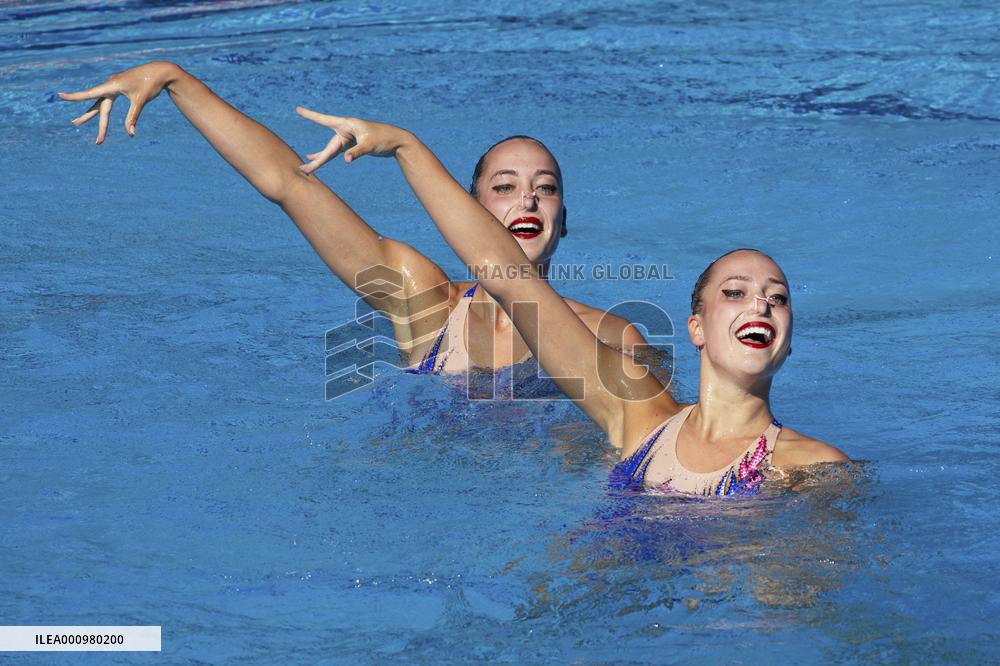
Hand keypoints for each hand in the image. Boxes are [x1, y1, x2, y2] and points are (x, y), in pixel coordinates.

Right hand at [59, 61, 178, 143]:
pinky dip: (104, 109)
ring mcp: (114, 86)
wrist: (160, 71)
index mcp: (112, 85)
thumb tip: (130, 133)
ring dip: (93, 115)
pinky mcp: (119, 87)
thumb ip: (133, 117)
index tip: (60, 96)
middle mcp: (110, 84)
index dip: (75, 96)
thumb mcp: (141, 101)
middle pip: (98, 105)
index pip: (90, 93)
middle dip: (89, 118)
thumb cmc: (150, 84)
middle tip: (76, 125)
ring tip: (77, 122)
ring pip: (101, 103)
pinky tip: (101, 115)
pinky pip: (108, 100)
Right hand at [295, 108, 410, 173]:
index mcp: (347, 125)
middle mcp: (345, 130)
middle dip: (317, 159)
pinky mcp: (352, 145)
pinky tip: (318, 158)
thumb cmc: (384, 139)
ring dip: (319, 159)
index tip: (298, 109)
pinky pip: (336, 152)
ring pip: (330, 151)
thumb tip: (346, 160)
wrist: (397, 141)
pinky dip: (327, 156)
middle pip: (328, 147)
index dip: (310, 115)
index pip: (324, 120)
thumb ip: (357, 152)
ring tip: (306, 167)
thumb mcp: (370, 145)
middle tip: (304, 169)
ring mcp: (348, 138)